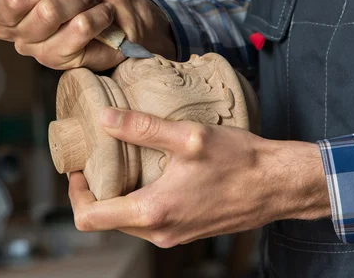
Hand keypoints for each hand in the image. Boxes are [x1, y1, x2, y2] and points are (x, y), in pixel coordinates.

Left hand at [68, 108, 330, 247]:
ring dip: (118, 196)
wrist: (278, 185)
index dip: (75, 193)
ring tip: (122, 164)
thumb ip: (142, 128)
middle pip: (106, 221)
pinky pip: (149, 221)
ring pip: (128, 222)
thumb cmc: (239, 162)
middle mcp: (160, 231)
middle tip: (97, 161)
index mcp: (153, 211)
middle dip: (95, 193)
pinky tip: (151, 174)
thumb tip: (105, 118)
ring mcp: (174, 235)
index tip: (78, 169)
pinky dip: (140, 201)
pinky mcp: (187, 231)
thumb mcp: (187, 137)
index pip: (91, 217)